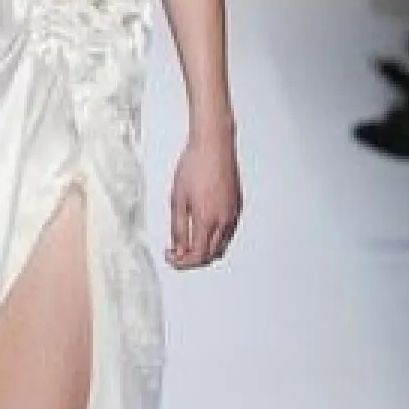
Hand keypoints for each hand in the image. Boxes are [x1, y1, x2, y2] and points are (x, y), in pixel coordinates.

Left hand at [167, 131, 241, 269]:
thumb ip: (177, 229)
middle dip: (192, 260)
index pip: (197, 256)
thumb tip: (178, 249)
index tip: (171, 257)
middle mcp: (224, 220)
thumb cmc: (195, 166)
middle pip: (210, 255)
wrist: (213, 145)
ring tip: (188, 241)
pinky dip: (214, 239)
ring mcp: (233, 214)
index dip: (182, 263)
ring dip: (204, 250)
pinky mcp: (237, 206)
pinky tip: (202, 229)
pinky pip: (228, 232)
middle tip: (177, 253)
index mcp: (207, 220)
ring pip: (221, 246)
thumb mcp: (177, 200)